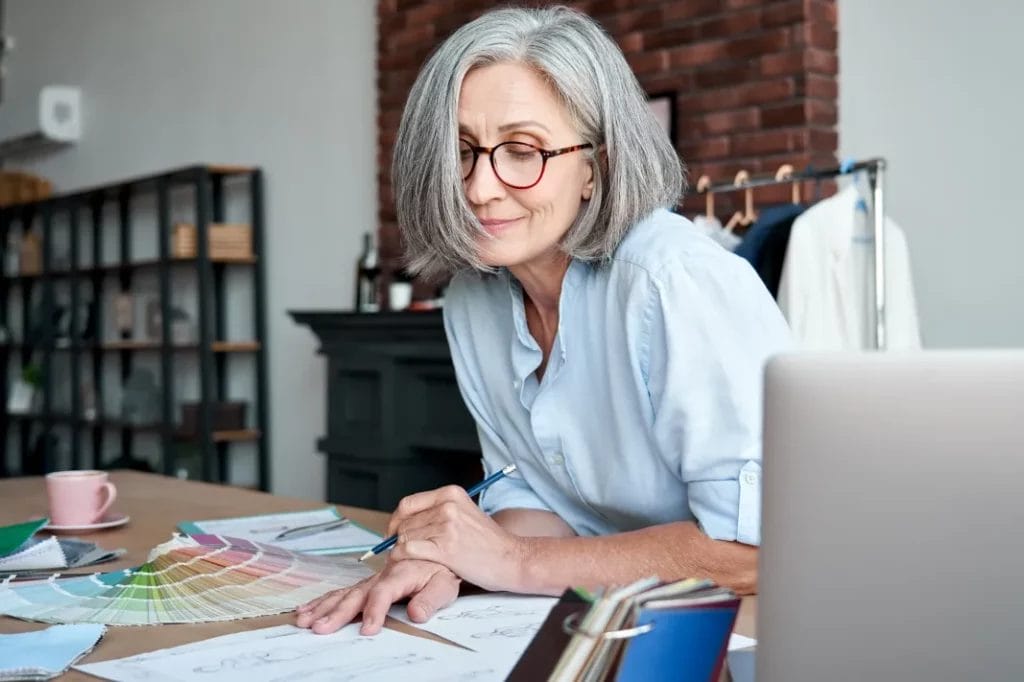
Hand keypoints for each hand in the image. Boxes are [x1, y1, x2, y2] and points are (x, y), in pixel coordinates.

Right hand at [295, 559, 458, 634]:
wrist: (441, 549)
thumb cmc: (443, 568)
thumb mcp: (445, 584)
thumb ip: (431, 598)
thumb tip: (416, 614)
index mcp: (401, 573)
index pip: (383, 593)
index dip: (375, 611)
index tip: (369, 629)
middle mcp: (382, 575)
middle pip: (356, 594)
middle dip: (336, 612)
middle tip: (320, 628)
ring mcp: (373, 579)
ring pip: (344, 592)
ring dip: (323, 606)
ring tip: (304, 620)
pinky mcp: (368, 583)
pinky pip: (344, 591)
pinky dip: (324, 600)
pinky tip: (308, 608)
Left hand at [388, 485, 525, 591]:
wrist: (512, 559)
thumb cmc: (489, 543)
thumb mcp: (464, 513)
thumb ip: (438, 512)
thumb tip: (405, 521)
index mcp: (451, 493)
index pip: (408, 503)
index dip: (395, 520)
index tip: (393, 533)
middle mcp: (448, 506)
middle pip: (404, 521)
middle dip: (396, 538)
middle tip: (397, 551)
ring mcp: (447, 526)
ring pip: (404, 536)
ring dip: (398, 550)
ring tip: (404, 559)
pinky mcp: (445, 548)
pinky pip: (408, 550)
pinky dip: (400, 557)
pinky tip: (405, 563)